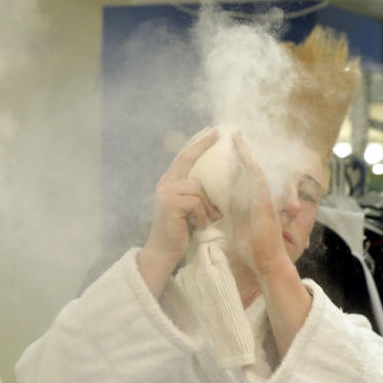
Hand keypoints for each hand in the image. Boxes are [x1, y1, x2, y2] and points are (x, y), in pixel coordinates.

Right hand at [137, 127, 222, 296]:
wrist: (164, 251)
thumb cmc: (180, 231)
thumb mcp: (189, 208)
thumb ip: (195, 192)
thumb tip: (216, 182)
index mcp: (170, 182)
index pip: (184, 157)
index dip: (198, 143)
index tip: (213, 131)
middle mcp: (165, 184)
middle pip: (189, 161)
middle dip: (203, 145)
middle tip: (218, 132)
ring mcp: (166, 192)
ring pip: (199, 188)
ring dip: (207, 207)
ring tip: (206, 221)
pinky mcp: (170, 204)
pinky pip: (197, 202)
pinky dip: (202, 216)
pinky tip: (197, 226)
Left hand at [230, 132, 291, 276]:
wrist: (266, 262)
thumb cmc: (252, 246)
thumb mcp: (236, 223)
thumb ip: (231, 211)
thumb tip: (217, 205)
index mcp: (247, 199)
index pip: (238, 175)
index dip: (232, 160)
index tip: (222, 145)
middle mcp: (256, 196)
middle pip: (246, 169)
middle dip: (240, 151)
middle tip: (233, 132)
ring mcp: (263, 199)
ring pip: (254, 171)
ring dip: (247, 154)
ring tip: (240, 137)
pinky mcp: (266, 206)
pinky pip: (260, 184)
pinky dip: (255, 170)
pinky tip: (249, 158)